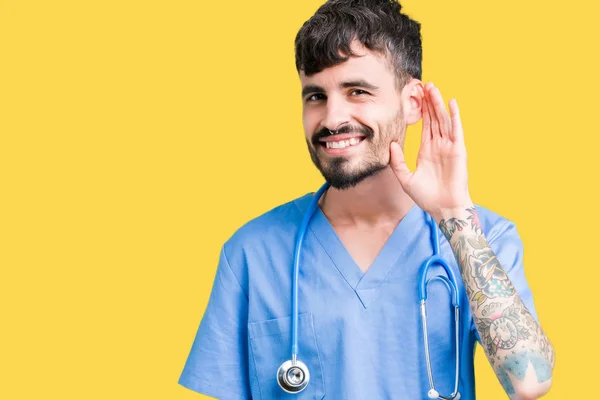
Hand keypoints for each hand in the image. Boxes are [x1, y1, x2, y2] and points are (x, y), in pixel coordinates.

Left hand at [390, 82, 471, 219]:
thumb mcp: (405, 178)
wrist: (443, 208)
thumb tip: (391, 144)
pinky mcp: (458, 150)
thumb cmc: (426, 197)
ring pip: (443, 120)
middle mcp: (439, 146)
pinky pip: (456, 130)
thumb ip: (397, 162)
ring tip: (433, 87)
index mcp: (427, 151)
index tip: (416, 97)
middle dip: (429, 102)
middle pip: (434, 119)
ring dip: (438, 104)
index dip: (421, 111)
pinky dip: (454, 116)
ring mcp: (449, 147)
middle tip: (423, 84)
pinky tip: (451, 103)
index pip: (425, 126)